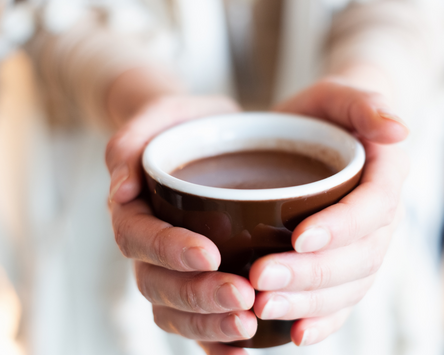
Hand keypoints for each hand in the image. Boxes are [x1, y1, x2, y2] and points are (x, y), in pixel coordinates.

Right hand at [106, 95, 258, 354]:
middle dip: (197, 295)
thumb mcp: (162, 113)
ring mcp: (170, 269)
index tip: (209, 254)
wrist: (200, 138)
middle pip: (156, 284)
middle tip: (242, 296)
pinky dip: (215, 341)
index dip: (169, 250)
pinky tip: (245, 347)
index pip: (139, 238)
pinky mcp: (196, 281)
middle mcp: (148, 247)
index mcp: (134, 209)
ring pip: (174, 310)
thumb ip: (132, 139)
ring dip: (209, 324)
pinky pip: (196, 321)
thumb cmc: (183, 124)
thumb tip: (120, 189)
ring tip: (249, 324)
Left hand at [245, 79, 408, 345]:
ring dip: (308, 303)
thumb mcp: (343, 94)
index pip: (372, 209)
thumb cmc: (330, 111)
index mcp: (385, 179)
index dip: (341, 227)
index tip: (299, 236)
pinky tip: (294, 335)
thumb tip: (398, 129)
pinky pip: (341, 302)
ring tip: (262, 308)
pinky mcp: (342, 264)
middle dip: (311, 274)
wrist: (325, 132)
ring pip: (348, 287)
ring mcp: (363, 247)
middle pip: (358, 258)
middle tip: (260, 279)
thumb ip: (368, 103)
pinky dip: (321, 321)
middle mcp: (380, 220)